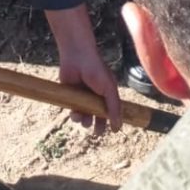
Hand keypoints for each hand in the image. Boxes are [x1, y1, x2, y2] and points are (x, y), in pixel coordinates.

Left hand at [46, 5, 121, 132]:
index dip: (112, 121)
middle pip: (97, 117)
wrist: (77, 57)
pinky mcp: (71, 97)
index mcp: (107, 94)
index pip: (111, 111)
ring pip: (85, 117)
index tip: (111, 131)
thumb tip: (118, 126)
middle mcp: (95, 97)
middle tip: (96, 133)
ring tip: (84, 120)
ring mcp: (83, 98)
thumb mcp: (109, 88)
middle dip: (97, 126)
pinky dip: (74, 115)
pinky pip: (73, 112)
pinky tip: (74, 114)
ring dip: (84, 121)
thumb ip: (114, 106)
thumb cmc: (96, 69)